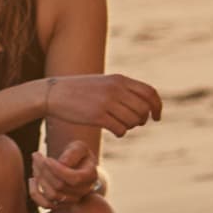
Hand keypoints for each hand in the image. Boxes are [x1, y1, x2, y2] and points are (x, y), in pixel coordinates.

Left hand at [29, 136, 105, 210]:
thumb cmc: (75, 153)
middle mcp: (83, 191)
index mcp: (91, 176)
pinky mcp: (59, 204)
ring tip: (35, 163)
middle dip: (45, 170)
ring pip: (51, 195)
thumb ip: (73, 152)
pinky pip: (45, 205)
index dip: (58, 170)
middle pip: (60, 186)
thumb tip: (63, 162)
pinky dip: (35, 193)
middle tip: (36, 156)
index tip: (46, 159)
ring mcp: (71, 200)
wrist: (72, 163)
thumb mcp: (78, 147)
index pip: (74, 179)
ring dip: (39, 178)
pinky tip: (32, 179)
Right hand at [42, 72, 163, 134]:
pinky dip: (120, 133)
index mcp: (119, 79)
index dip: (157, 106)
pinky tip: (112, 129)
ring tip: (120, 125)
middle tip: (134, 123)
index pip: (150, 93)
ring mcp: (106, 102)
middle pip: (143, 109)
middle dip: (143, 120)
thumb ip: (123, 90)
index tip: (157, 117)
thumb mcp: (104, 83)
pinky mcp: (97, 116)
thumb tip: (145, 105)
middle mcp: (115, 89)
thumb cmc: (80, 90)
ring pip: (133, 121)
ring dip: (130, 127)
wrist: (54, 93)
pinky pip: (120, 130)